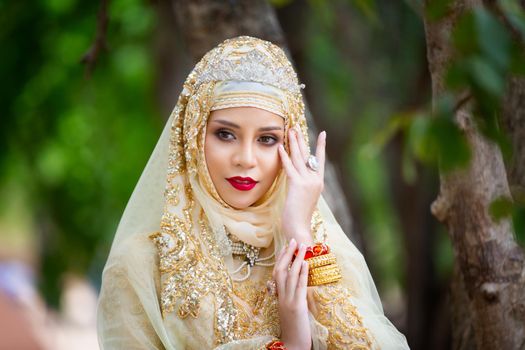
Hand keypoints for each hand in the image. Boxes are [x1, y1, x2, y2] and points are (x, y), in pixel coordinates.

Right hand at [273, 239, 311, 349]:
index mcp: (278, 297)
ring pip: (290, 275)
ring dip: (296, 259)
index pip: (277, 274)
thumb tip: (296, 288)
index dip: (281, 259)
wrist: (291, 346)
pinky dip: (302, 273)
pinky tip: (306, 263)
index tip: (285, 247)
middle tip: (292, 240)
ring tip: (302, 246)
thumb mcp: (288, 312)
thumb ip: (289, 299)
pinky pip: (299, 286)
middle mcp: (281, 297)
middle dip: (287, 254)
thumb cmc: (293, 330)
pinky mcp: (297, 306)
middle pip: (280, 270)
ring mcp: (288, 300)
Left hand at [278, 125, 325, 244]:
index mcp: (318, 183)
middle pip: (308, 155)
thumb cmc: (298, 218)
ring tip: (289, 131)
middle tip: (295, 127)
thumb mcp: (302, 199)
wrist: (299, 228)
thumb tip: (295, 178)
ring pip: (299, 158)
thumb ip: (301, 187)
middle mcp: (315, 180)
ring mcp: (308, 182)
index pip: (320, 160)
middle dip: (301, 140)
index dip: (321, 146)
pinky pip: (290, 167)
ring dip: (293, 143)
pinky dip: (284, 156)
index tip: (323, 133)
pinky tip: (280, 147)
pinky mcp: (298, 185)